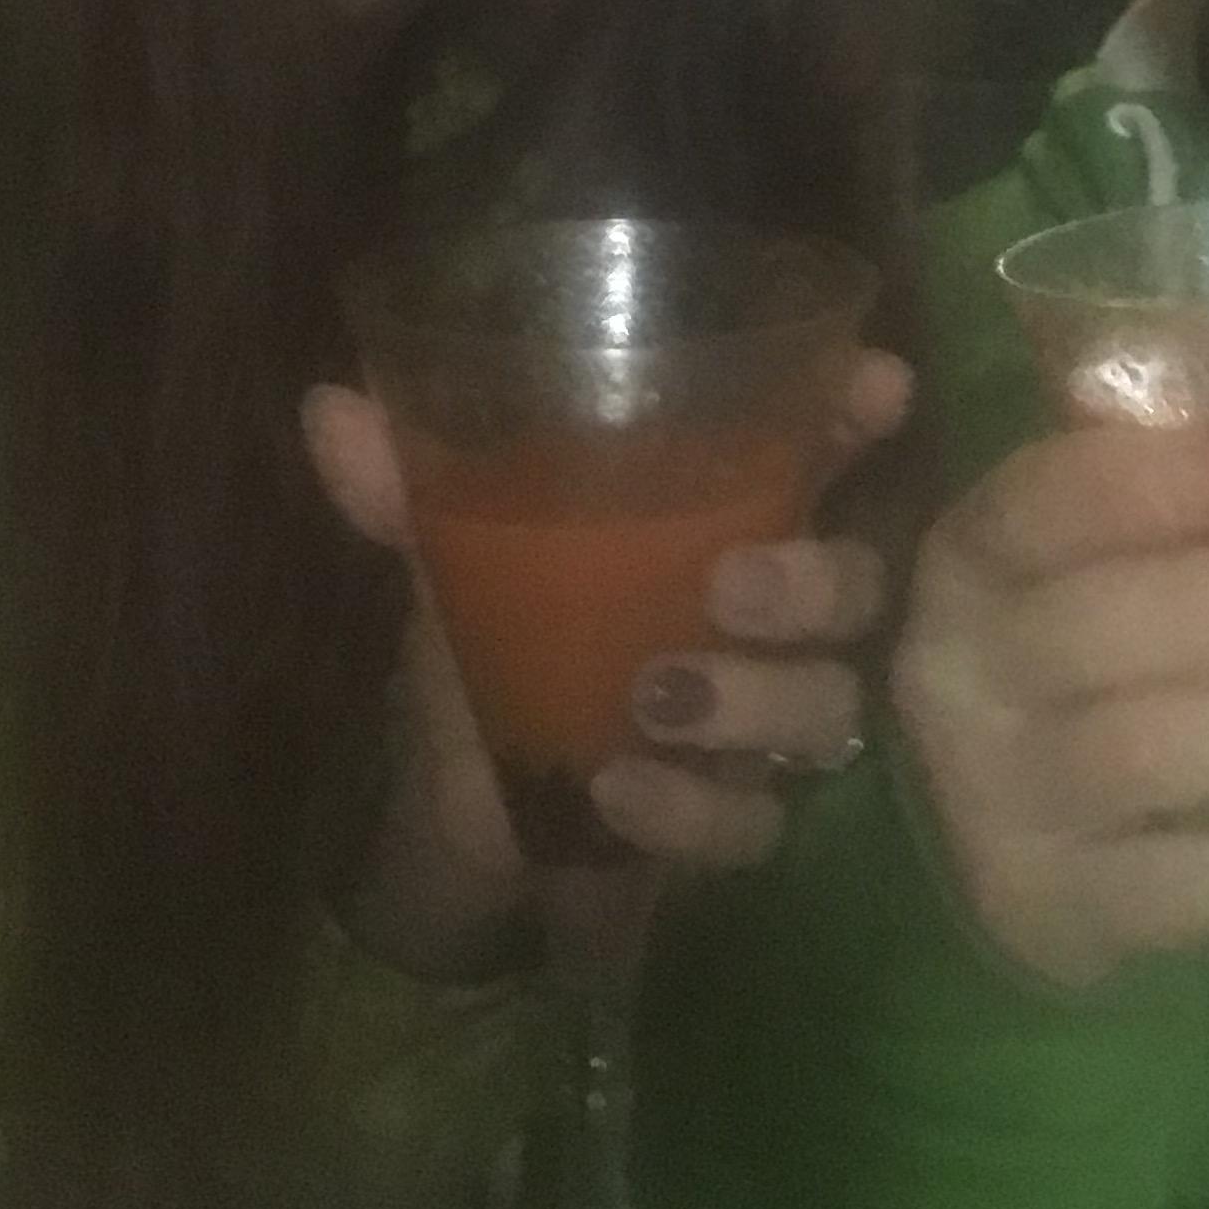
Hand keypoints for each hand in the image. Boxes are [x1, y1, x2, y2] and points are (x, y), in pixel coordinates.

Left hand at [302, 350, 910, 941]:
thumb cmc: (492, 642)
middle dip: (815, 580)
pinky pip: (750, 824)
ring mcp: (761, 725)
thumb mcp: (450, 562)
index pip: (825, 446)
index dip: (864, 411)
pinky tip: (615, 791)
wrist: (465, 810)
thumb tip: (329, 408)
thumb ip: (405, 492)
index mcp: (718, 517)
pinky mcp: (730, 822)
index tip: (879, 384)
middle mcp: (767, 614)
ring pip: (826, 708)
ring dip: (752, 701)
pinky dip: (688, 808)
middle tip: (728, 584)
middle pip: (858, 586)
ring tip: (653, 697)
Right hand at [890, 425, 1208, 990]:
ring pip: (1149, 755)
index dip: (1123, 488)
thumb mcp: (1071, 566)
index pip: (1026, 511)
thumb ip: (1147, 514)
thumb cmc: (1064, 662)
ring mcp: (998, 808)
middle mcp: (960, 684)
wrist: (979, 837)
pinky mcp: (1053, 914)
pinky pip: (1179, 885)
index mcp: (969, 569)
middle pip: (1108, 633)